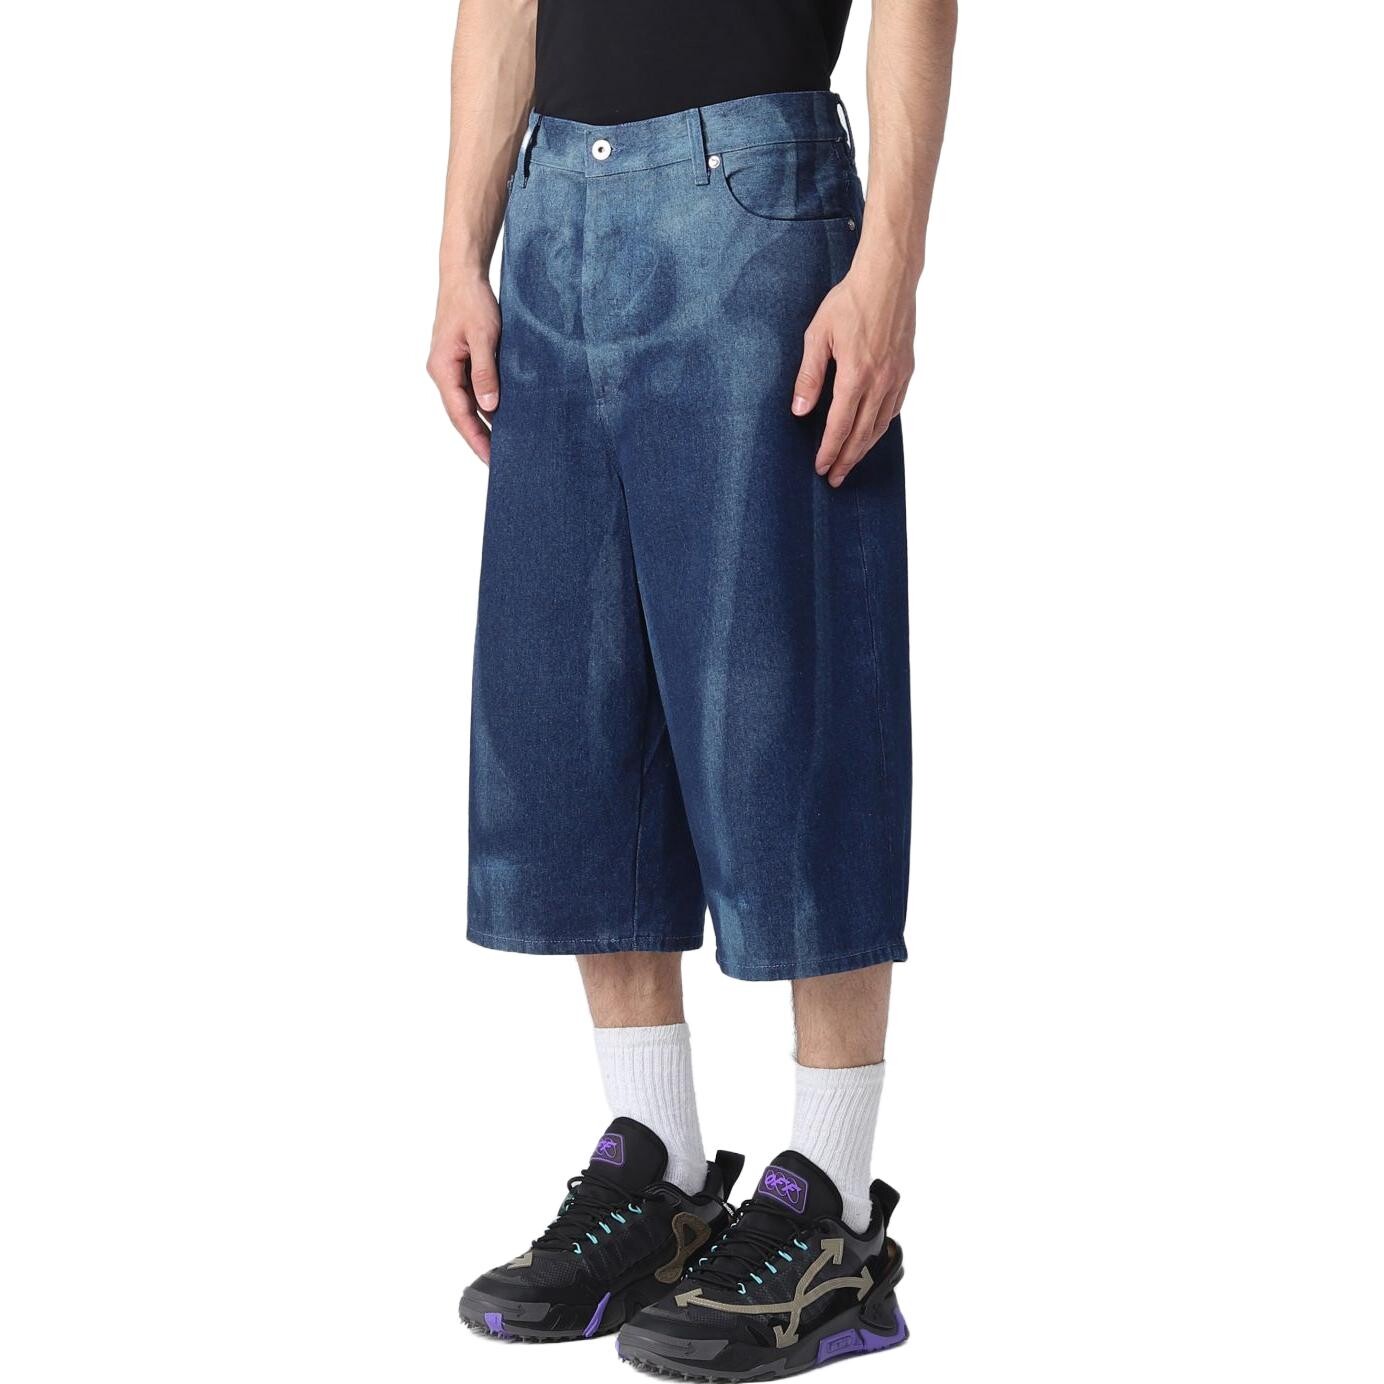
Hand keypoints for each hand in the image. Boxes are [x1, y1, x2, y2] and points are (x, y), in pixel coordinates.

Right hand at [428, 276, 500, 462]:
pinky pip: (473, 390)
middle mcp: (443, 372)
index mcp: (442, 369)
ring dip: (484, 424)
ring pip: (468, 404)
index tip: (489, 460)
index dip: (475, 439)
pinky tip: (502, 417)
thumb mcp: (484, 336)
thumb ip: (485, 372)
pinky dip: (487, 405)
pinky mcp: (461, 361)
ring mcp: (451, 368)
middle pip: (462, 414)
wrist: (463, 276)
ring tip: (504, 446)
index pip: (459, 414)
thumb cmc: (472, 302)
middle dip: (479, 438)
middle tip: (499, 462)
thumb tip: (490, 406)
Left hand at [792, 261, 915, 486]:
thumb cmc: (850, 301)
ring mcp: (897, 377)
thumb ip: (809, 375)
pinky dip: (882, 426)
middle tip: (835, 478)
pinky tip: (873, 432)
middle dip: (847, 459)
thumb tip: (800, 410)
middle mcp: (880, 381)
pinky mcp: (907, 369)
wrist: (889, 277)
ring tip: (851, 462)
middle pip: (863, 434)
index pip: (840, 425)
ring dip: (865, 448)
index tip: (821, 467)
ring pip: (881, 425)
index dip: (830, 450)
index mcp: (856, 375)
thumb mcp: (817, 334)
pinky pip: (895, 408)